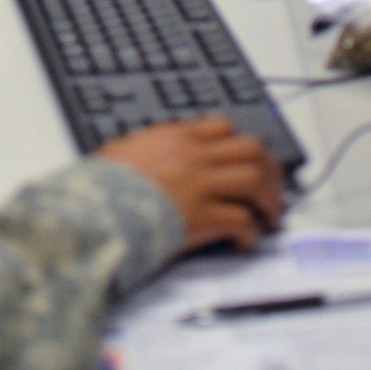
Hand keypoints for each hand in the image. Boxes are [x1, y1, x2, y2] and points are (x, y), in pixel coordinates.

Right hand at [98, 115, 284, 252]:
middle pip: (251, 150)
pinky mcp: (203, 217)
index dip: (240, 144)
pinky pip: (242, 221)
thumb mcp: (124, 152)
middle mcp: (195, 156)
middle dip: (270, 170)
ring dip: (269, 199)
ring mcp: (202, 185)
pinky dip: (250, 233)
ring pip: (255, 180)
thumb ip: (150, 149)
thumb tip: (154, 156)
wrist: (95, 209)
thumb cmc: (101, 185)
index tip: (247, 159)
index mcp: (175, 138)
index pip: (223, 127)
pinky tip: (246, 242)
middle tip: (274, 189)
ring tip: (270, 216)